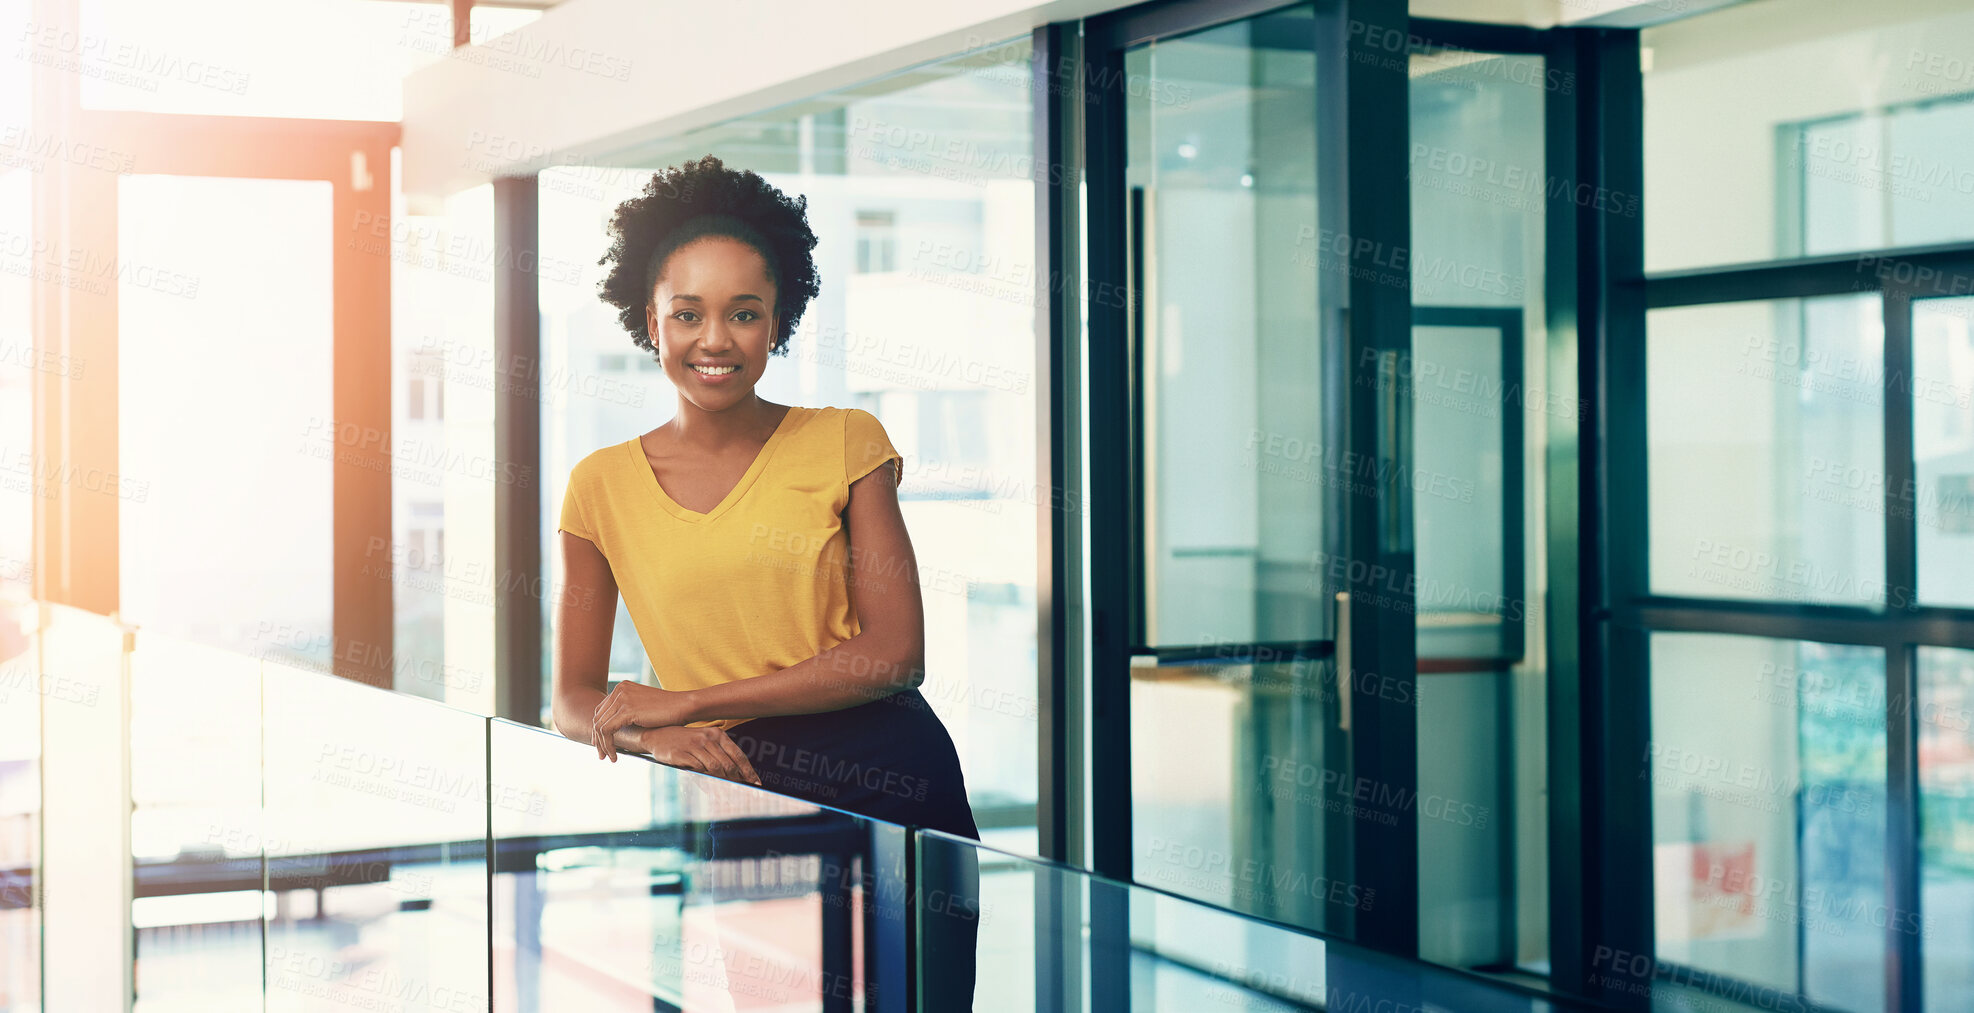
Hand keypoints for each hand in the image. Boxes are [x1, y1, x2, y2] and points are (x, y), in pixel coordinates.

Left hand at [592, 681, 695, 760]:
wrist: (683, 706)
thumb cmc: (667, 710)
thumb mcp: (642, 706)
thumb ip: (628, 710)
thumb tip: (616, 726)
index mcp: (622, 687)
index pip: (601, 710)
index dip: (598, 729)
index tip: (600, 744)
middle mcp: (619, 690)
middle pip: (598, 718)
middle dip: (597, 739)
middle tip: (601, 754)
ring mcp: (622, 699)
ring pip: (600, 726)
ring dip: (602, 745)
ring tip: (608, 757)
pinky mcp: (626, 710)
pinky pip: (607, 731)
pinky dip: (608, 745)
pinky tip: (614, 755)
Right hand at [641, 725, 763, 785]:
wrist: (658, 734)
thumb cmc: (685, 740)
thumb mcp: (705, 741)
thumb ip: (720, 754)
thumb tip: (738, 774)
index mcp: (717, 734)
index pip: (738, 755)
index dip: (748, 771)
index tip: (756, 783)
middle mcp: (708, 738)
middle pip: (728, 764)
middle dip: (737, 781)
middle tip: (742, 791)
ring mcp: (694, 745)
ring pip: (715, 768)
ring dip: (723, 782)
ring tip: (727, 791)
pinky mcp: (682, 754)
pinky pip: (699, 770)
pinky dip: (707, 780)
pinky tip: (711, 787)